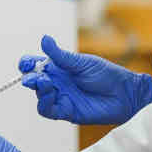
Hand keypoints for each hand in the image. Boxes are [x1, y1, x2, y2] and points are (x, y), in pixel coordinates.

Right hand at [20, 35, 151, 124]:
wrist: (125, 93)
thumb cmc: (106, 75)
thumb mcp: (82, 62)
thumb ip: (61, 55)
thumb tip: (44, 39)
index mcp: (58, 67)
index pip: (35, 65)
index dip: (27, 63)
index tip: (27, 63)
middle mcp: (57, 82)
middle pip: (34, 81)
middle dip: (29, 78)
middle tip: (32, 76)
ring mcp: (61, 97)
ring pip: (40, 96)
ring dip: (37, 90)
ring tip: (44, 83)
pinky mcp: (67, 111)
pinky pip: (49, 110)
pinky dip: (45, 103)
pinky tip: (50, 95)